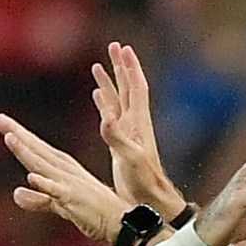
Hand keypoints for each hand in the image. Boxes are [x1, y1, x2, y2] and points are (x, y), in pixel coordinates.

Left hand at [0, 115, 125, 244]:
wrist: (120, 222)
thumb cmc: (93, 210)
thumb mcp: (60, 204)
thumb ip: (39, 198)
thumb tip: (16, 193)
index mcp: (61, 168)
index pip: (36, 149)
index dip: (19, 136)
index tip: (1, 120)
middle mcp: (64, 171)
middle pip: (36, 150)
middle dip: (17, 134)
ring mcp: (69, 183)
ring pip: (42, 165)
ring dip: (26, 151)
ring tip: (10, 137)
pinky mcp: (74, 199)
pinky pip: (57, 192)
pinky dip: (45, 184)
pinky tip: (32, 177)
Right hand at [90, 42, 184, 215]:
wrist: (149, 199)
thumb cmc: (142, 181)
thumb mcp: (129, 158)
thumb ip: (117, 137)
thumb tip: (107, 117)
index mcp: (137, 122)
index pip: (135, 87)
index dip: (130, 68)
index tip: (123, 48)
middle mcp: (133, 123)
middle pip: (127, 87)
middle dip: (120, 67)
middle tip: (113, 46)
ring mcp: (127, 131)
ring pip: (117, 99)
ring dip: (110, 82)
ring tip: (99, 66)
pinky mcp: (120, 142)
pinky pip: (110, 115)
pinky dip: (103, 102)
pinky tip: (96, 96)